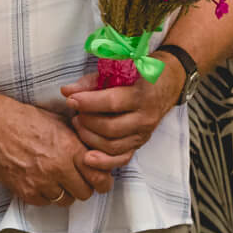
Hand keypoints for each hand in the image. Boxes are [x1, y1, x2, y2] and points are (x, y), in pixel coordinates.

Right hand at [0, 96, 117, 205]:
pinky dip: (46, 195)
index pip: (98, 176)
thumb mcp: (58, 122)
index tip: (101, 181)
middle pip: (84, 193)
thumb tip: (95, 154)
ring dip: (65, 192)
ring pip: (65, 201)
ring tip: (58, 179)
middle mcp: (57, 168)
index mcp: (69, 148)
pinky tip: (41, 181)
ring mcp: (40, 182)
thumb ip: (78, 140)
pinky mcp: (25, 191)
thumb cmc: (24, 119)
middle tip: (78, 179)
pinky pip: (45, 203)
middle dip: (84, 186)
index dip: (102, 180)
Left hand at [62, 62, 182, 164]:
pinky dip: (103, 161)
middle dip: (87, 122)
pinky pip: (121, 159)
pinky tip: (87, 157)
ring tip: (79, 125)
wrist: (166, 84)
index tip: (71, 99)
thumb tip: (66, 91)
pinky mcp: (140, 145)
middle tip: (75, 113)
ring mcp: (143, 134)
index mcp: (142, 95)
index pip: (112, 102)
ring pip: (113, 146)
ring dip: (90, 138)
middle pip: (110, 128)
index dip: (88, 102)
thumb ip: (91, 82)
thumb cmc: (139, 75)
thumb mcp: (119, 71)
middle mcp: (145, 118)